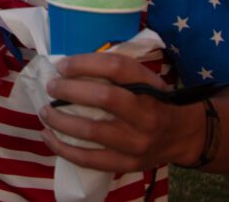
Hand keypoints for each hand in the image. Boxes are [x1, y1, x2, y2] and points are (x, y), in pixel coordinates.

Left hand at [41, 52, 198, 171]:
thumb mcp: (145, 78)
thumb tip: (70, 66)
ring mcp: (137, 142)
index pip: (116, 67)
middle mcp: (145, 114)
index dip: (84, 63)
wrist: (183, 134)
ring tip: (44, 111)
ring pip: (91, 131)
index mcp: (149, 87)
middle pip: (103, 98)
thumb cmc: (155, 100)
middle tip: (51, 86)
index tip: (62, 65)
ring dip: (60, 120)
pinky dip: (63, 149)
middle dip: (69, 90)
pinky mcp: (127, 164)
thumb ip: (116, 71)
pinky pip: (89, 159)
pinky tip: (48, 137)